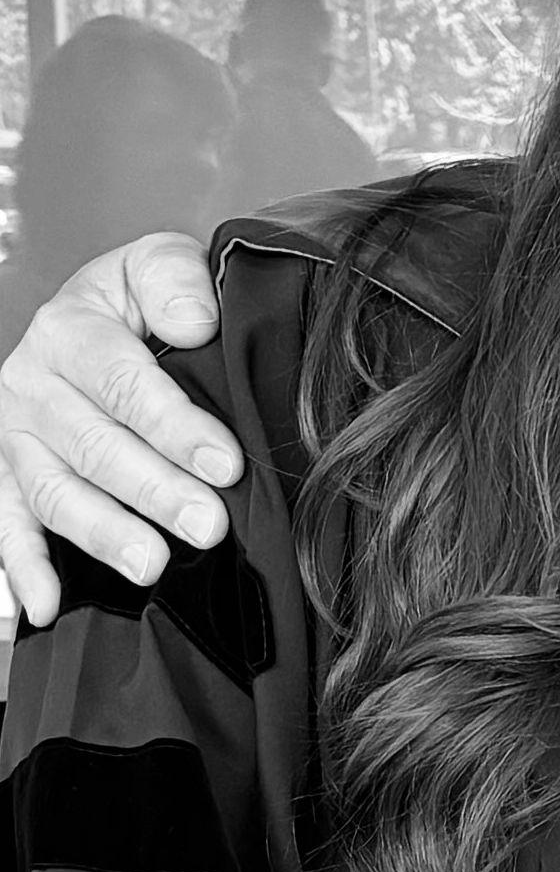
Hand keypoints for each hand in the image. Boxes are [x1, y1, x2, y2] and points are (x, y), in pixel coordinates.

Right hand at [0, 233, 238, 625]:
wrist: (92, 309)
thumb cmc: (138, 294)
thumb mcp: (156, 261)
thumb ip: (175, 281)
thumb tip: (194, 324)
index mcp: (69, 329)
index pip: (125, 385)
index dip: (176, 427)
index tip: (225, 463)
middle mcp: (29, 384)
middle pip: (94, 447)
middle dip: (155, 491)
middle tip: (208, 525)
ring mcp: (10, 436)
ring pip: (53, 493)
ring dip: (101, 534)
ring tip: (152, 564)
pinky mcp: (1, 475)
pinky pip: (0, 527)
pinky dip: (14, 572)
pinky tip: (36, 610)